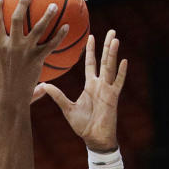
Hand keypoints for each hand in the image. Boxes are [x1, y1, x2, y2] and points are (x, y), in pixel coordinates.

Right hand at [0, 0, 69, 102]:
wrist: (12, 98)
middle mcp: (13, 46)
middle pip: (17, 20)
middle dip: (23, 3)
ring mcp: (27, 52)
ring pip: (38, 29)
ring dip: (47, 16)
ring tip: (54, 5)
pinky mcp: (38, 59)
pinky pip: (51, 45)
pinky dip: (59, 35)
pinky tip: (66, 27)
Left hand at [43, 29, 127, 152]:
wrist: (94, 138)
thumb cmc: (83, 125)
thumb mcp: (67, 108)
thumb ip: (58, 96)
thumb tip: (44, 85)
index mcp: (90, 85)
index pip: (91, 63)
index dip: (91, 50)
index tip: (91, 36)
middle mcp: (101, 84)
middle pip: (105, 60)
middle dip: (107, 45)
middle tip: (111, 30)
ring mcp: (108, 90)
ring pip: (111, 67)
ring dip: (113, 53)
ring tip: (115, 39)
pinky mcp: (113, 98)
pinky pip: (118, 83)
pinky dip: (121, 72)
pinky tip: (124, 61)